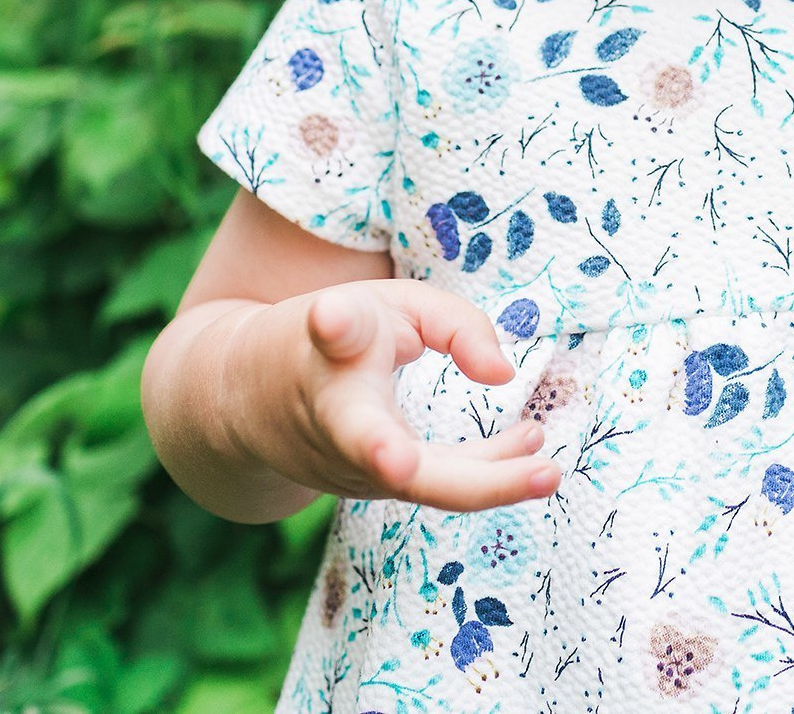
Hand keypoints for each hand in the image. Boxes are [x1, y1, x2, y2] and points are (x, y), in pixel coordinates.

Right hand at [225, 279, 558, 513]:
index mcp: (331, 345)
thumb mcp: (393, 305)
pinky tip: (534, 448)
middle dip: (383, 456)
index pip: (331, 334)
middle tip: (398, 463)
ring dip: (483, 480)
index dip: (334, 326)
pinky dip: (488, 471)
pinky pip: (435, 485)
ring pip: (415, 482)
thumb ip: (456, 325)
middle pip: (362, 436)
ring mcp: (347, 462)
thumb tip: (504, 373)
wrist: (246, 399)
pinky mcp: (369, 487)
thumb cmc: (339, 336)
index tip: (331, 317)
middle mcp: (331, 412)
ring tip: (547, 470)